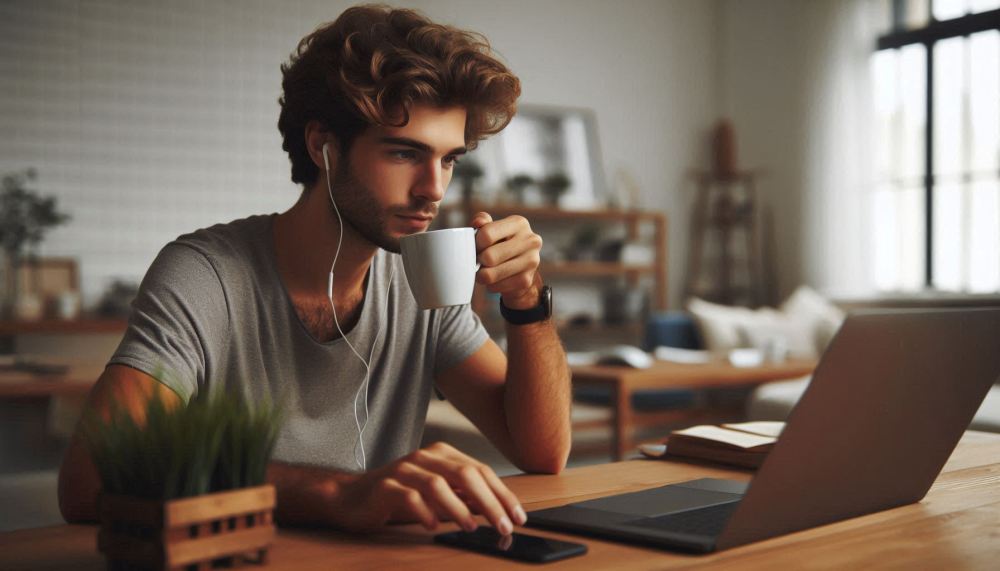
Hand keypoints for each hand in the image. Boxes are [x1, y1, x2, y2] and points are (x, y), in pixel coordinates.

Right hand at [336, 442, 526, 533]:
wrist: (352, 497)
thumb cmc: (400, 495)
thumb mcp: (438, 494)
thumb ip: (464, 497)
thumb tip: (497, 510)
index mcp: (441, 454)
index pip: (480, 471)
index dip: (502, 494)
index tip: (517, 517)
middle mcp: (425, 457)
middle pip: (465, 475)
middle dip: (489, 502)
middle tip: (502, 526)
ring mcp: (404, 470)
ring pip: (438, 484)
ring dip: (459, 508)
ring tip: (471, 527)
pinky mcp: (385, 486)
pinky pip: (409, 498)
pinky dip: (425, 513)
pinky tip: (434, 527)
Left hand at [471, 212, 542, 308]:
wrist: (521, 268)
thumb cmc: (502, 244)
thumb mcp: (492, 228)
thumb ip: (483, 221)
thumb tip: (477, 222)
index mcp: (519, 223)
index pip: (486, 234)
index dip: (475, 243)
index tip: (476, 247)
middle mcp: (530, 240)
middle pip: (489, 256)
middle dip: (478, 261)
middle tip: (478, 261)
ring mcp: (531, 261)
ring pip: (490, 274)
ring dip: (482, 275)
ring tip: (484, 270)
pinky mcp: (527, 279)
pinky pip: (496, 286)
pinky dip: (491, 285)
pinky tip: (496, 279)